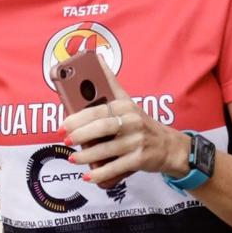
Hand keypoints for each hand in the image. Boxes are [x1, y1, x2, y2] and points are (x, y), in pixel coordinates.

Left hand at [64, 74, 183, 187]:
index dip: (78, 117)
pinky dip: (101, 173)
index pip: (98, 109)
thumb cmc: (141, 124)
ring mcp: (137, 141)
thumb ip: (110, 83)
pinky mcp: (140, 159)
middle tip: (65, 140)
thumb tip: (96, 56)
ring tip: (73, 158)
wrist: (169, 146)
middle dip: (81, 134)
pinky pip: (117, 167)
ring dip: (87, 156)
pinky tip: (89, 176)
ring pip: (108, 149)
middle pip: (103, 127)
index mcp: (125, 106)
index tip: (63, 124)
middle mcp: (132, 122)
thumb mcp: (127, 102)